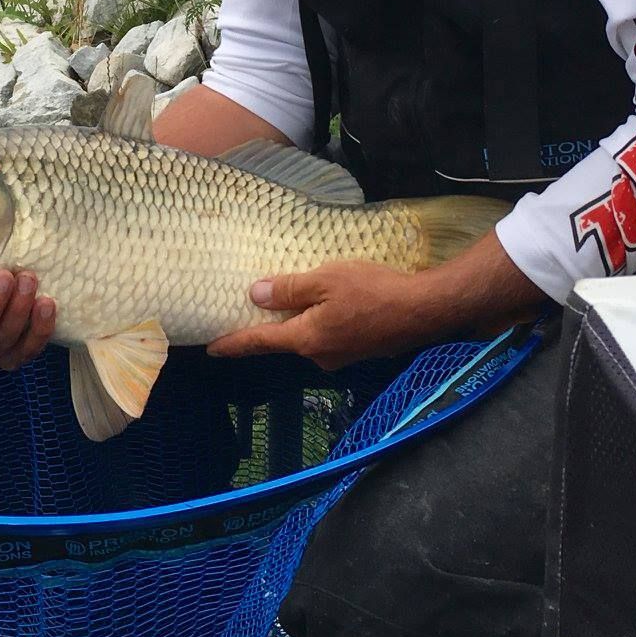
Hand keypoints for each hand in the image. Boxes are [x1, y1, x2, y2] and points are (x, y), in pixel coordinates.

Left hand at [207, 261, 446, 370]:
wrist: (424, 309)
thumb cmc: (373, 290)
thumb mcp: (325, 280)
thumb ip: (289, 289)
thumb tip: (255, 295)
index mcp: (306, 340)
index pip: (260, 343)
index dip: (233, 344)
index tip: (211, 349)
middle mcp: (320, 356)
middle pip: (286, 340)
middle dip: (272, 325)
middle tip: (255, 306)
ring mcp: (342, 356)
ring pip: (310, 336)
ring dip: (301, 320)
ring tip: (299, 297)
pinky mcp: (360, 349)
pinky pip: (330, 335)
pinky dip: (321, 321)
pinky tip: (331, 304)